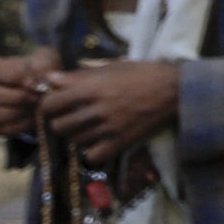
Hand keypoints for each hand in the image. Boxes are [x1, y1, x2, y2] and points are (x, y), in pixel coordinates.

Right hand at [0, 47, 59, 138]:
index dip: (11, 76)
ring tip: (36, 107)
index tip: (33, 81)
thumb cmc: (37, 72)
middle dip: (16, 96)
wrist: (38, 92)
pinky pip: (0, 129)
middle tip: (37, 97)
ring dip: (16, 112)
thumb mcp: (42, 62)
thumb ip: (42, 66)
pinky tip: (35, 118)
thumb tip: (39, 81)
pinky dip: (20, 125)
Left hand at [38, 60, 180, 164]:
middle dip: (60, 121)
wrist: (175, 90)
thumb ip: (78, 76)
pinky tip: (98, 142)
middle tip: (70, 117)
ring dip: (76, 135)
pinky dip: (91, 151)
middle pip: (58, 126)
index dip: (48, 105)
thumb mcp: (110, 68)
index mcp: (90, 88)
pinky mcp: (122, 142)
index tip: (56, 104)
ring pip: (74, 140)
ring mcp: (109, 128)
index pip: (50, 104)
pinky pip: (93, 156)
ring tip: (86, 128)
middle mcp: (96, 110)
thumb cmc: (142, 74)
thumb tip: (49, 79)